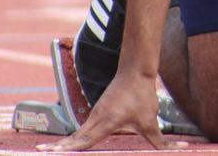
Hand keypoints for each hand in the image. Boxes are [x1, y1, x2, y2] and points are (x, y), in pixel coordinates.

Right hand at [36, 70, 187, 151]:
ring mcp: (94, 114)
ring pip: (77, 133)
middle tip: (38, 153)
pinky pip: (82, 128)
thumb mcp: (150, 120)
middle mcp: (95, 118)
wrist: (135, 70)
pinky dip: (72, 138)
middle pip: (74, 138)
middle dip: (57, 148)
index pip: (84, 140)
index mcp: (106, 122)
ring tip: (44, 152)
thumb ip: (160, 140)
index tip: (52, 153)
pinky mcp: (97, 112)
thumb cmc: (142, 95)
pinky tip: (65, 145)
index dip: (69, 149)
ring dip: (62, 144)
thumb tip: (179, 148)